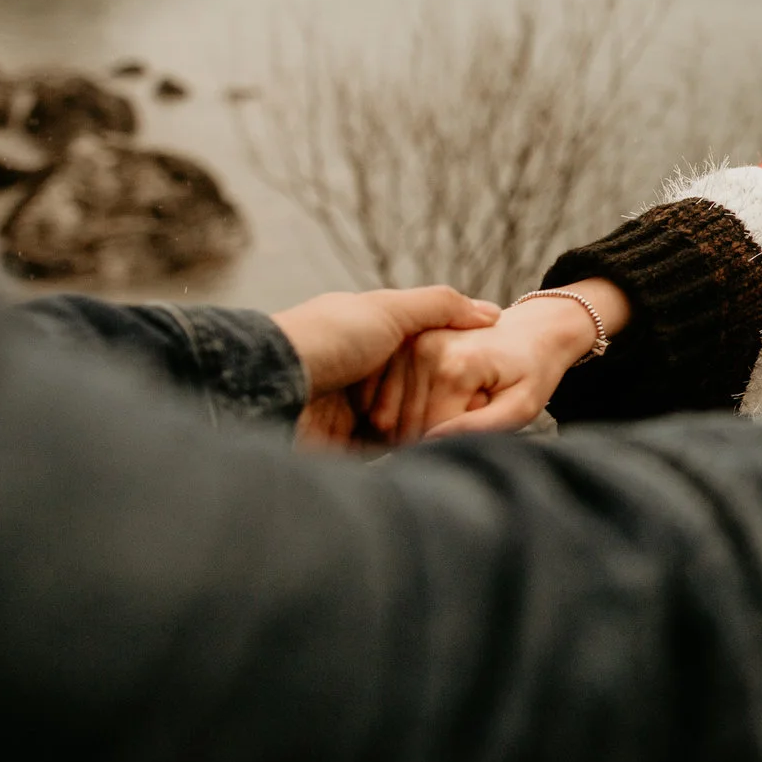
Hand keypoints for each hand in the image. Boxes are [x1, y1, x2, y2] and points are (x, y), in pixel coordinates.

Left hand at [271, 286, 500, 449]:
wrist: (269, 383)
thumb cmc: (327, 337)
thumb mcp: (391, 308)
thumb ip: (441, 307)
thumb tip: (491, 314)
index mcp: (367, 335)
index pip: (419, 348)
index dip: (449, 357)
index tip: (482, 371)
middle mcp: (357, 371)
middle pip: (412, 389)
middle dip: (438, 401)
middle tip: (476, 410)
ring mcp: (346, 409)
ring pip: (398, 423)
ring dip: (421, 430)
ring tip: (460, 437)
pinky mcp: (336, 445)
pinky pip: (378, 452)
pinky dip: (402, 454)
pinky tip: (429, 454)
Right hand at [377, 278, 629, 441]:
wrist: (534, 329)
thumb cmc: (533, 371)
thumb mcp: (522, 406)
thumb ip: (480, 427)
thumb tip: (429, 441)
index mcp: (455, 365)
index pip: (429, 432)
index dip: (453, 439)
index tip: (480, 416)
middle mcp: (424, 350)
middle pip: (406, 423)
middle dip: (433, 430)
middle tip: (471, 406)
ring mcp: (410, 343)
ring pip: (391, 411)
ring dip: (417, 418)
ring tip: (456, 398)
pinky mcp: (403, 344)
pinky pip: (386, 394)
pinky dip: (403, 405)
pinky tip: (431, 395)